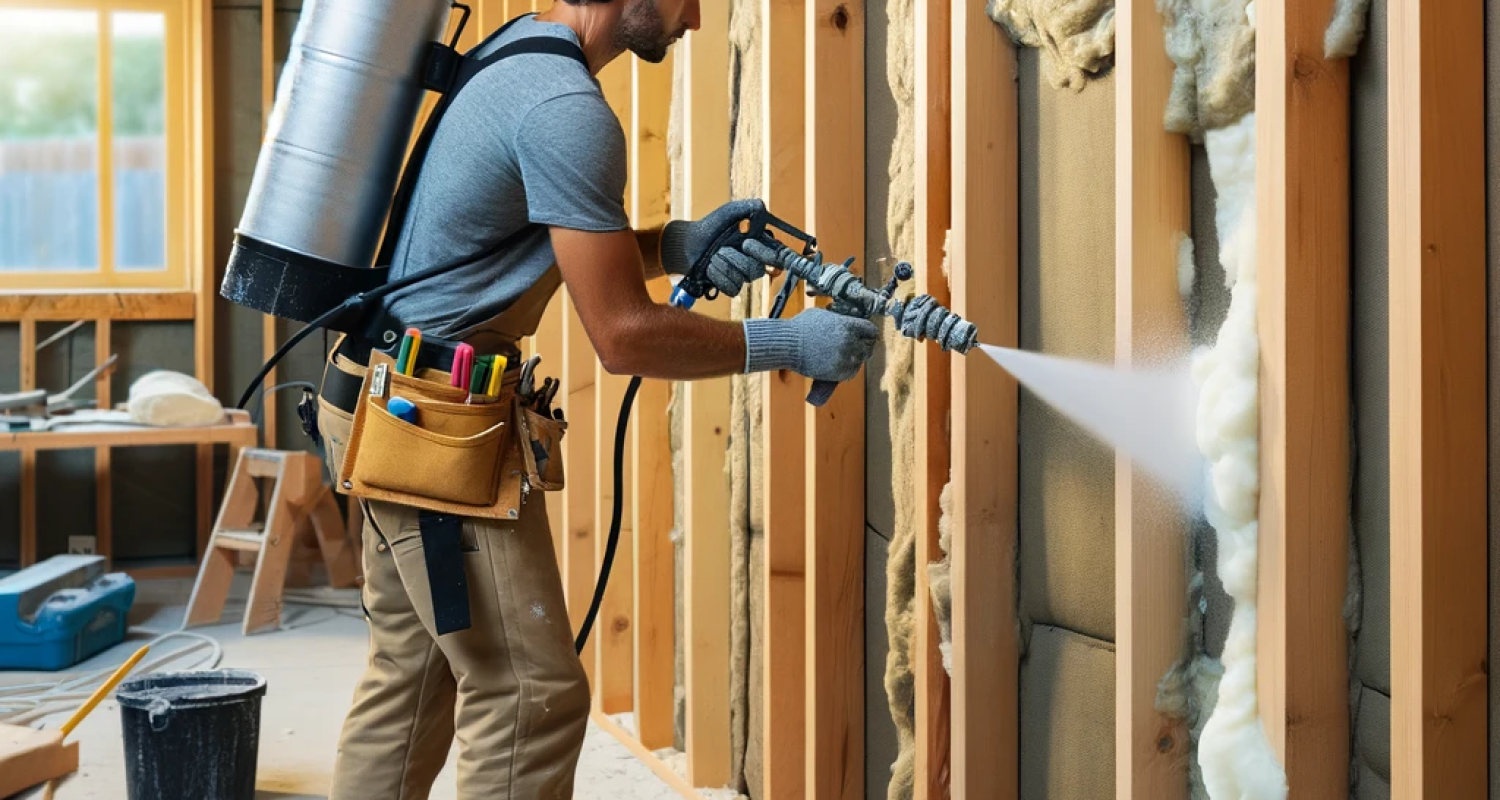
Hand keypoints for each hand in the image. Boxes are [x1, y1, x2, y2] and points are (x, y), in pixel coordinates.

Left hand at [660, 198, 771, 296]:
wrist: (688, 244)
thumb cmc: (710, 227)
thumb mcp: (730, 212)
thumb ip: (749, 207)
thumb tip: (763, 209)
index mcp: (759, 244)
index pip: (776, 256)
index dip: (767, 254)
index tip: (748, 244)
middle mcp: (754, 261)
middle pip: (757, 270)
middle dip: (736, 258)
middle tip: (722, 249)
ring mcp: (742, 276)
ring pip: (743, 279)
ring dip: (724, 266)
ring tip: (713, 257)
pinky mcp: (730, 286)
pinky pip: (733, 288)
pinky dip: (719, 277)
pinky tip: (710, 268)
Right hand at [742, 308, 878, 381]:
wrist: (787, 345)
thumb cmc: (801, 327)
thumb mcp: (822, 315)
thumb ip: (838, 320)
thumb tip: (845, 321)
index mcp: (848, 325)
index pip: (871, 330)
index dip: (868, 333)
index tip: (865, 336)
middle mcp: (850, 342)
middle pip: (868, 347)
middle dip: (862, 347)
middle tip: (855, 348)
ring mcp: (845, 358)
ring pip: (860, 360)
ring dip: (854, 359)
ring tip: (843, 356)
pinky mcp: (838, 372)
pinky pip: (851, 372)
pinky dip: (848, 369)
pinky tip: (840, 365)